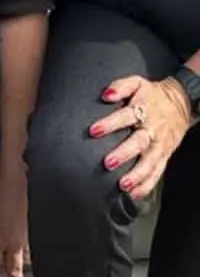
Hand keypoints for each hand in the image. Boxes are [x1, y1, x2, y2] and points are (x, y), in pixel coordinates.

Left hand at [91, 74, 191, 200]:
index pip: (125, 116)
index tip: (93, 131)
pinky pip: (158, 171)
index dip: (109, 123)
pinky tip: (135, 194)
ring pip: (150, 162)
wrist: (182, 101)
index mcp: (143, 110)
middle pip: (138, 143)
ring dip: (137, 175)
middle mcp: (152, 129)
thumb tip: (105, 95)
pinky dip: (147, 184)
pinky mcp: (165, 155)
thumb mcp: (137, 82)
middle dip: (124, 153)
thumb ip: (120, 86)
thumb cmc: (152, 94)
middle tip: (107, 163)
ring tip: (123, 185)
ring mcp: (160, 144)